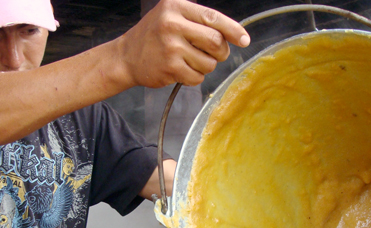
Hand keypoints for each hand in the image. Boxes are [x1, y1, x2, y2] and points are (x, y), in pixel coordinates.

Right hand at [117, 0, 249, 87]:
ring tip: (190, 61)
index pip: (213, 17)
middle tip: (214, 54)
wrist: (126, 57)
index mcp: (176, 6)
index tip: (244, 39)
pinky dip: (194, 77)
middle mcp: (172, 24)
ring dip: (205, 66)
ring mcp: (170, 47)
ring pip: (209, 62)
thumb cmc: (153, 36)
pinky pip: (197, 77)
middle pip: (216, 41)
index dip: (233, 30)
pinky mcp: (169, 68)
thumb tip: (231, 35)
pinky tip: (182, 71)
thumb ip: (197, 20)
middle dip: (220, 52)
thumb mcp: (171, 15)